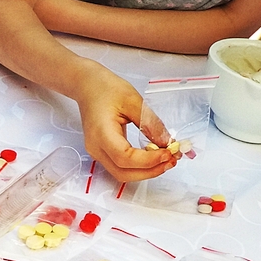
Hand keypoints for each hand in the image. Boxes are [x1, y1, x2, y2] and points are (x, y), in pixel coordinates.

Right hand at [76, 64, 176, 181]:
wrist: (88, 87)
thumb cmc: (107, 89)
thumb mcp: (133, 100)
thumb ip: (150, 123)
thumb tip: (167, 142)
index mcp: (101, 134)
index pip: (125, 158)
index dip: (148, 160)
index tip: (168, 153)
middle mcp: (96, 148)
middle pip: (123, 173)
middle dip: (150, 171)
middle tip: (172, 160)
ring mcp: (98, 152)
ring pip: (122, 173)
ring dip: (146, 171)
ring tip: (167, 160)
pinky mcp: (103, 151)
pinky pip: (121, 166)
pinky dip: (139, 166)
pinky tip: (154, 156)